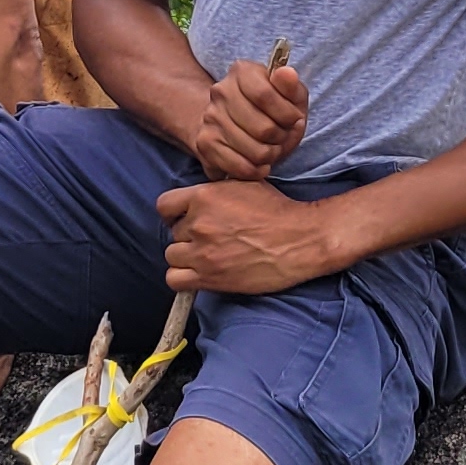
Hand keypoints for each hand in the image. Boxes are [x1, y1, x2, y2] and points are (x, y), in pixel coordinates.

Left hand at [154, 177, 344, 297]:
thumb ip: (216, 189)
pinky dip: (183, 278)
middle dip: (189, 235)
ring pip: (172, 255)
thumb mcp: (245, 184)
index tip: (185, 218)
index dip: (174, 213)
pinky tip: (200, 273)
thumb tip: (202, 194)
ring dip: (186, 257)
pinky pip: (175, 279)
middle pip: (174, 232)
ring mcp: (202, 252)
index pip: (165, 205)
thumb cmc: (278, 211)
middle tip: (211, 239)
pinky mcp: (210, 277)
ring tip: (207, 256)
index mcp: (204, 196)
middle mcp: (199, 223)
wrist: (300, 240)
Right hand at [191, 53, 306, 181]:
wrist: (231, 122)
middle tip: (282, 137)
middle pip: (263, 128)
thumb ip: (291, 86)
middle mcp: (221, 91)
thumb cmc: (270, 109)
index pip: (265, 94)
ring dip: (271, 156)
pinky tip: (260, 164)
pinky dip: (256, 170)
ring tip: (271, 149)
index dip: (287, 114)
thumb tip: (287, 73)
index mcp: (242, 71)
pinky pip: (240, 167)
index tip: (295, 119)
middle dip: (281, 138)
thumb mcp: (289, 94)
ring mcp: (210, 118)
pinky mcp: (205, 143)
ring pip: (254, 151)